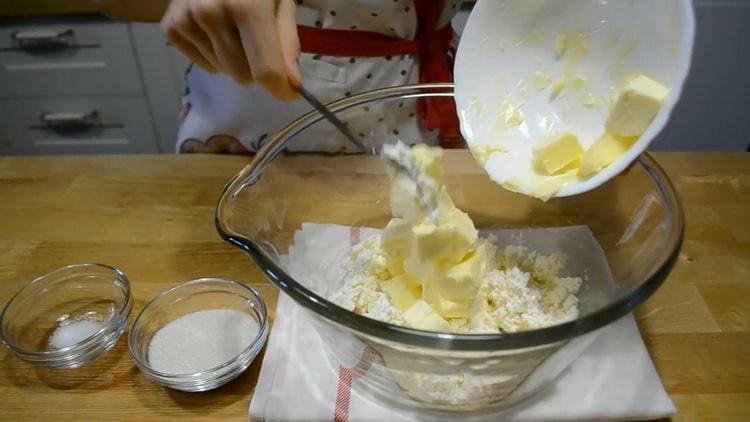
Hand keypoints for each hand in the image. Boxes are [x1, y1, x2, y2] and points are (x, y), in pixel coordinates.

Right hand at [161, 0, 300, 99]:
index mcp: (247, 7)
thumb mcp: (281, 0)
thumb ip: (287, 41)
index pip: (265, 70)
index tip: (288, 92)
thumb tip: (291, 83)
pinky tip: (214, 29)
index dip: (280, 89)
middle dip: (255, 68)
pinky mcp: (170, 25)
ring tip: (233, 27)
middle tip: (257, 41)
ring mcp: (186, 19)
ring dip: (233, 59)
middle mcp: (211, 13)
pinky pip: (201, 63)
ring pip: (222, 71)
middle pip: (242, 76)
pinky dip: (212, 54)